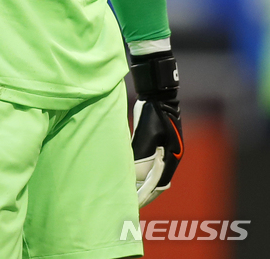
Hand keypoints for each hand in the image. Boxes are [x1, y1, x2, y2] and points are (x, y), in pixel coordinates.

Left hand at [129, 51, 183, 207]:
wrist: (157, 95)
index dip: (145, 196)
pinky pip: (151, 165)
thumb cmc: (153, 114)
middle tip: (130, 204)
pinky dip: (142, 174)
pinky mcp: (159, 144)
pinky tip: (132, 176)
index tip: (133, 205)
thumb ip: (141, 156)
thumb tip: (134, 176)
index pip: (158, 184)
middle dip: (145, 194)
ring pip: (154, 174)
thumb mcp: (147, 135)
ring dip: (143, 184)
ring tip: (130, 194)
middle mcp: (171, 157)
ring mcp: (166, 150)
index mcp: (171, 158)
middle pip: (158, 182)